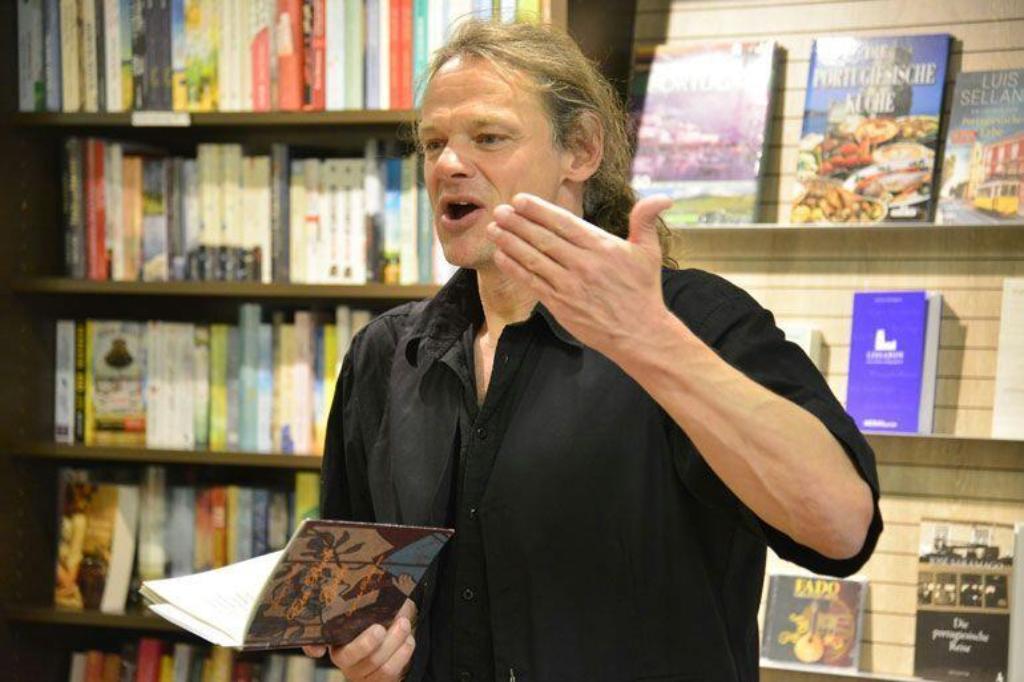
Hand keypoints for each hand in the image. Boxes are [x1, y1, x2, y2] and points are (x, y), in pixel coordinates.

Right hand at [303, 599, 416, 680]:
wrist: (395, 638)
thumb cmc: (378, 616)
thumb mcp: (370, 604)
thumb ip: (367, 595)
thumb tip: (376, 577)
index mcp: (334, 636)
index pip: (313, 643)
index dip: (312, 647)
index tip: (318, 649)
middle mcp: (343, 657)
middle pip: (349, 656)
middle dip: (366, 643)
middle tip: (379, 628)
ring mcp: (360, 672)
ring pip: (376, 663)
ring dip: (393, 643)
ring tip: (403, 625)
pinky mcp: (378, 680)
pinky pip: (390, 671)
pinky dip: (403, 653)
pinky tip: (408, 640)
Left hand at [488, 193, 674, 357]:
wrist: (639, 333)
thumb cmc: (643, 291)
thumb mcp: (649, 252)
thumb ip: (645, 221)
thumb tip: (663, 197)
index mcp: (601, 247)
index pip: (563, 223)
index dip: (538, 210)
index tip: (519, 200)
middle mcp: (582, 264)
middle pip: (543, 238)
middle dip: (517, 223)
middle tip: (498, 210)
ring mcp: (569, 286)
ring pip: (533, 259)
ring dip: (510, 242)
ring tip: (493, 229)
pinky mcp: (560, 305)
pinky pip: (532, 282)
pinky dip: (514, 268)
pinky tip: (502, 256)